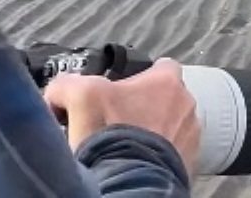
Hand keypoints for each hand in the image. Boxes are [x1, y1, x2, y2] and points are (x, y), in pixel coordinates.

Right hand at [43, 58, 200, 175]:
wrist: (129, 183)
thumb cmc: (111, 134)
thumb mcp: (79, 95)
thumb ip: (68, 84)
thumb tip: (59, 92)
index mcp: (167, 81)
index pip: (159, 67)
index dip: (138, 76)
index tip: (121, 90)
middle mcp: (186, 104)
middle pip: (165, 97)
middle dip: (145, 106)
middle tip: (118, 121)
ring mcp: (191, 135)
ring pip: (171, 125)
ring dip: (154, 131)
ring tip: (128, 144)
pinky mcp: (190, 161)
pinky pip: (175, 152)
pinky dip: (158, 155)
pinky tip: (138, 160)